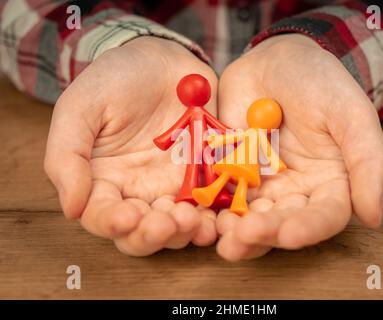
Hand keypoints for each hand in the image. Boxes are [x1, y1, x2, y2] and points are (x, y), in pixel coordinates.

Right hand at [44, 37, 217, 255]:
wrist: (163, 61)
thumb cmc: (115, 81)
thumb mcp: (80, 108)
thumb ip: (67, 156)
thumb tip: (71, 208)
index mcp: (103, 181)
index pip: (102, 217)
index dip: (113, 224)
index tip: (127, 218)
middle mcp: (138, 192)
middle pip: (142, 234)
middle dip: (153, 235)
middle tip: (166, 223)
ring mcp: (173, 187)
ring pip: (178, 227)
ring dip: (185, 231)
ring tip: (193, 219)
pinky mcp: (204, 178)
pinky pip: (210, 206)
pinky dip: (213, 216)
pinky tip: (216, 218)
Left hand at [216, 34, 382, 260]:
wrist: (276, 60)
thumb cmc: (321, 83)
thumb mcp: (351, 114)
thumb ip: (367, 162)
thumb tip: (374, 217)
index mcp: (330, 184)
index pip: (325, 215)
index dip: (309, 228)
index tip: (290, 234)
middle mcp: (295, 192)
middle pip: (282, 223)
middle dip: (264, 233)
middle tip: (242, 237)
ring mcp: (260, 185)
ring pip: (248, 217)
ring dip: (234, 230)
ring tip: (220, 236)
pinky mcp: (230, 173)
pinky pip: (219, 194)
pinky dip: (210, 206)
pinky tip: (198, 214)